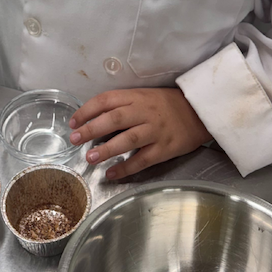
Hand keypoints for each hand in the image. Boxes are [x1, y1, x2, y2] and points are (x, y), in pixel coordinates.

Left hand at [68, 87, 210, 179]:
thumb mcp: (143, 97)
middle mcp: (144, 112)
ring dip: (107, 149)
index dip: (87, 110)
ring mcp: (155, 131)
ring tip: (90, 158)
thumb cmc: (166, 104)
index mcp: (136, 97)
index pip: (106, 100)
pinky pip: (143, 159)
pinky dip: (126, 168)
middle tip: (74, 139)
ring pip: (128, 139)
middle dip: (91, 129)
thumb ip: (122, 106)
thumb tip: (93, 119)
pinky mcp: (164, 148)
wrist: (199, 112)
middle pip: (114, 119)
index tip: (73, 122)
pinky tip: (112, 174)